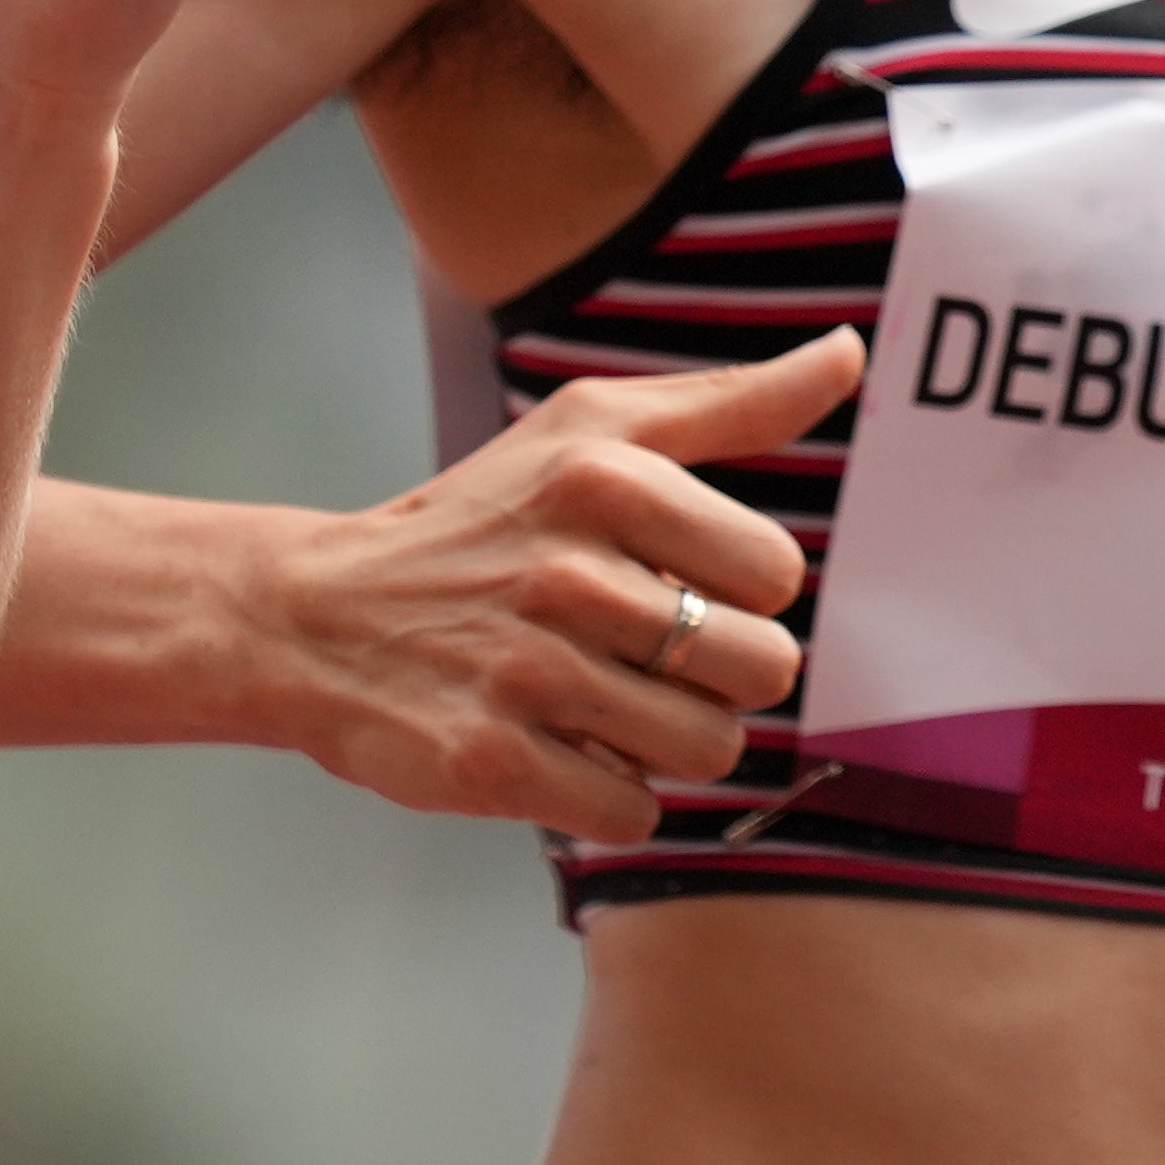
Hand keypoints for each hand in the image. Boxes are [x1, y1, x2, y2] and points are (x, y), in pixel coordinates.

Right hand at [247, 330, 863, 840]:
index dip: (737, 590)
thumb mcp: (589, 431)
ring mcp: (529, 672)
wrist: (313, 616)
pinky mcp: (495, 763)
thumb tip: (851, 352)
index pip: (776, 571)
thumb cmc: (477, 523)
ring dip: (667, 740)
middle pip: (761, 669)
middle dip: (716, 674)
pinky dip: (608, 796)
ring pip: (709, 749)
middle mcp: (567, 570)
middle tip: (640, 653)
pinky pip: (635, 813)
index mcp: (602, 476)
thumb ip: (731, 400)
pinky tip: (556, 747)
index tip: (670, 581)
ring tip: (598, 702)